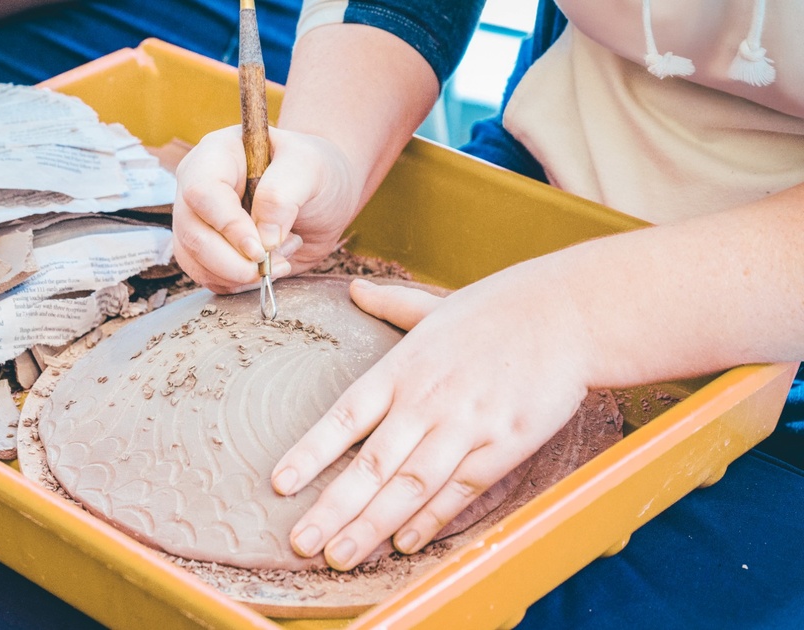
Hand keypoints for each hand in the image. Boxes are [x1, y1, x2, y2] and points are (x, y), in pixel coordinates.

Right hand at [171, 125, 360, 292]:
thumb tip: (262, 238)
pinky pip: (206, 275)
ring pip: (193, 259)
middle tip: (268, 266)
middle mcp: (198, 185)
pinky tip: (268, 267)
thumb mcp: (310, 168)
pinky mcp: (207, 248)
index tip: (260, 248)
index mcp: (217, 154)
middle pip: (192, 232)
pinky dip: (237, 283)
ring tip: (278, 259)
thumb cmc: (315, 171)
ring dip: (236, 274)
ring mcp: (199, 219)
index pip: (202, 191)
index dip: (227, 225)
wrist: (323, 195)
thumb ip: (283, 195)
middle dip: (230, 261)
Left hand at [271, 271, 594, 569]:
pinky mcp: (505, 444)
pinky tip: (403, 543)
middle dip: (333, 507)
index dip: (310, 453)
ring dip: (373, 525)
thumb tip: (355, 289)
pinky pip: (460, 490)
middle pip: (371, 464)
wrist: (570, 314)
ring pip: (411, 486)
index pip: (344, 416)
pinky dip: (431, 520)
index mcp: (403, 367)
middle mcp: (426, 400)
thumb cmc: (500, 309)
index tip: (280, 484)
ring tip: (341, 554)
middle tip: (301, 543)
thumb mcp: (436, 305)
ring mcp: (466, 426)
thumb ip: (391, 305)